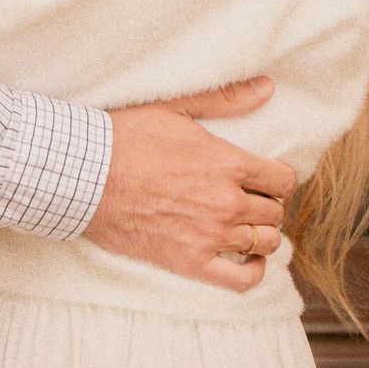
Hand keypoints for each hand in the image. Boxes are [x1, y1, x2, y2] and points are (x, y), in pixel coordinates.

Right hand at [82, 77, 296, 291]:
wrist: (85, 175)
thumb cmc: (127, 137)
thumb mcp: (177, 107)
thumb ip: (226, 99)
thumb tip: (267, 87)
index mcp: (229, 163)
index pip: (283, 180)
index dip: (278, 179)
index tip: (266, 179)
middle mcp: (227, 202)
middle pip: (274, 213)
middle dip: (266, 205)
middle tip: (248, 200)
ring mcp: (210, 236)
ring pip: (264, 243)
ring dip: (260, 234)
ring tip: (244, 225)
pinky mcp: (190, 262)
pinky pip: (241, 280)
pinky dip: (253, 272)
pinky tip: (247, 260)